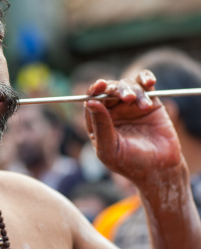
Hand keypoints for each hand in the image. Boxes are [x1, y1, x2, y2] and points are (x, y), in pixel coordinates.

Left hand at [84, 69, 181, 183]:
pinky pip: (144, 84)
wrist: (159, 170)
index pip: (92, 100)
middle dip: (117, 90)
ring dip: (134, 91)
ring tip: (144, 106)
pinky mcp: (149, 102)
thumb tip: (89, 102)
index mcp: (98, 120)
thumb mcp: (109, 148)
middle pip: (109, 89)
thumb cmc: (130, 163)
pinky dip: (145, 78)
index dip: (94, 91)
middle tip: (128, 98)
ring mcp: (130, 105)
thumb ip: (100, 125)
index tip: (100, 85)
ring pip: (127, 85)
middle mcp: (112, 111)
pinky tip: (149, 81)